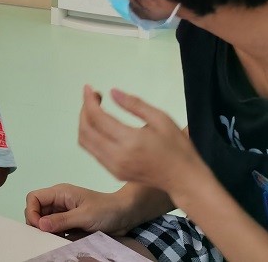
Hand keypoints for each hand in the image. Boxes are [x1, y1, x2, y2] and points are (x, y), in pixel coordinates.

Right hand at [25, 184, 134, 235]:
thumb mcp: (84, 216)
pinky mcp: (69, 222)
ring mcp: (64, 212)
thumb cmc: (107, 209)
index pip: (34, 198)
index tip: (39, 227)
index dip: (32, 212)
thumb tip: (41, 225)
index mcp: (60, 192)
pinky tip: (62, 240)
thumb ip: (61, 220)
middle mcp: (59, 201)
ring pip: (44, 221)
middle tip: (46, 236)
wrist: (125, 215)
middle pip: (36, 210)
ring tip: (56, 239)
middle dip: (37, 223)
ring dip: (46, 231)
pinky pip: (55, 229)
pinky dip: (55, 235)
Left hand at [79, 86, 206, 199]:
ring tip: (95, 109)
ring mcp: (114, 168)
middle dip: (84, 110)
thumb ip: (134, 104)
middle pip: (85, 131)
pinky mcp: (114, 173)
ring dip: (84, 123)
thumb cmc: (176, 147)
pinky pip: (94, 152)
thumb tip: (112, 92)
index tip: (88, 88)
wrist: (184, 179)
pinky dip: (91, 136)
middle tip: (92, 97)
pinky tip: (101, 125)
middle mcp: (117, 157)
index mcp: (129, 141)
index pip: (97, 118)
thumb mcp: (161, 118)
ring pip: (85, 143)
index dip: (89, 101)